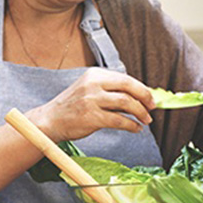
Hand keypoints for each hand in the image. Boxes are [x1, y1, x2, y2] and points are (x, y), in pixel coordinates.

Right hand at [26, 68, 152, 142]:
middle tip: (152, 107)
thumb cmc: (72, 107)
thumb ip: (110, 91)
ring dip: (140, 112)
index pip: (125, 78)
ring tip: (146, 120)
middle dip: (145, 98)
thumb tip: (139, 97)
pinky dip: (131, 125)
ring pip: (126, 103)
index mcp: (94, 75)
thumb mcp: (89, 90)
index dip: (142, 89)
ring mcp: (91, 100)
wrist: (50, 120)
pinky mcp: (91, 117)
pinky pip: (119, 120)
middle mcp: (93, 84)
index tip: (150, 98)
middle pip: (128, 87)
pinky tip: (135, 128)